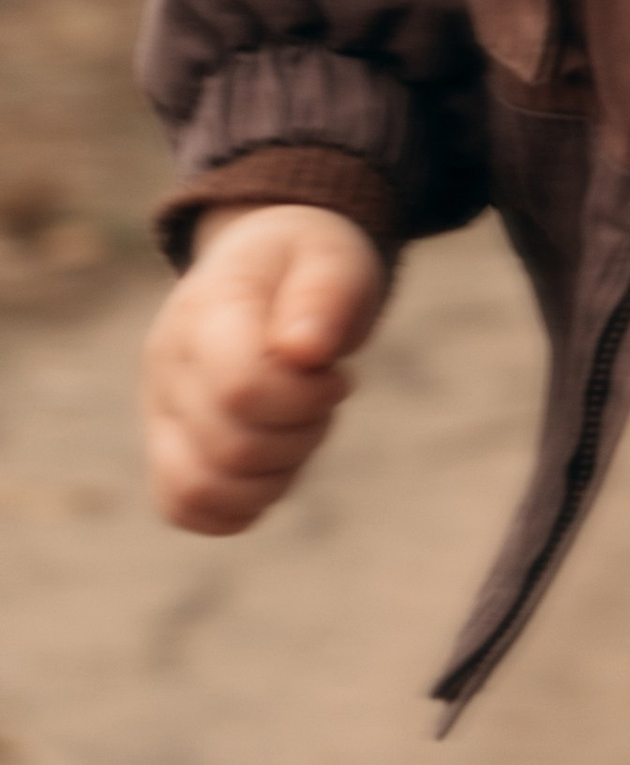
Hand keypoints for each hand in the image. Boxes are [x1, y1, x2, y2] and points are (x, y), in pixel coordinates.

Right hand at [141, 202, 386, 534]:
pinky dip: (241, 503)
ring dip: (275, 474)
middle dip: (302, 434)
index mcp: (206, 310)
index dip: (304, 398)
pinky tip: (275, 462)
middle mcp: (168, 365)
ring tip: (299, 428)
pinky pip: (186, 508)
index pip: (241, 389)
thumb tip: (303, 351)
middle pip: (231, 447)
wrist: (270, 267)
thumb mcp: (332, 256)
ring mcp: (160, 410)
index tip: (336, 375)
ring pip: (202, 488)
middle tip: (324, 396)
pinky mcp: (166, 448)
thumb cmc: (307, 264)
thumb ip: (323, 295)